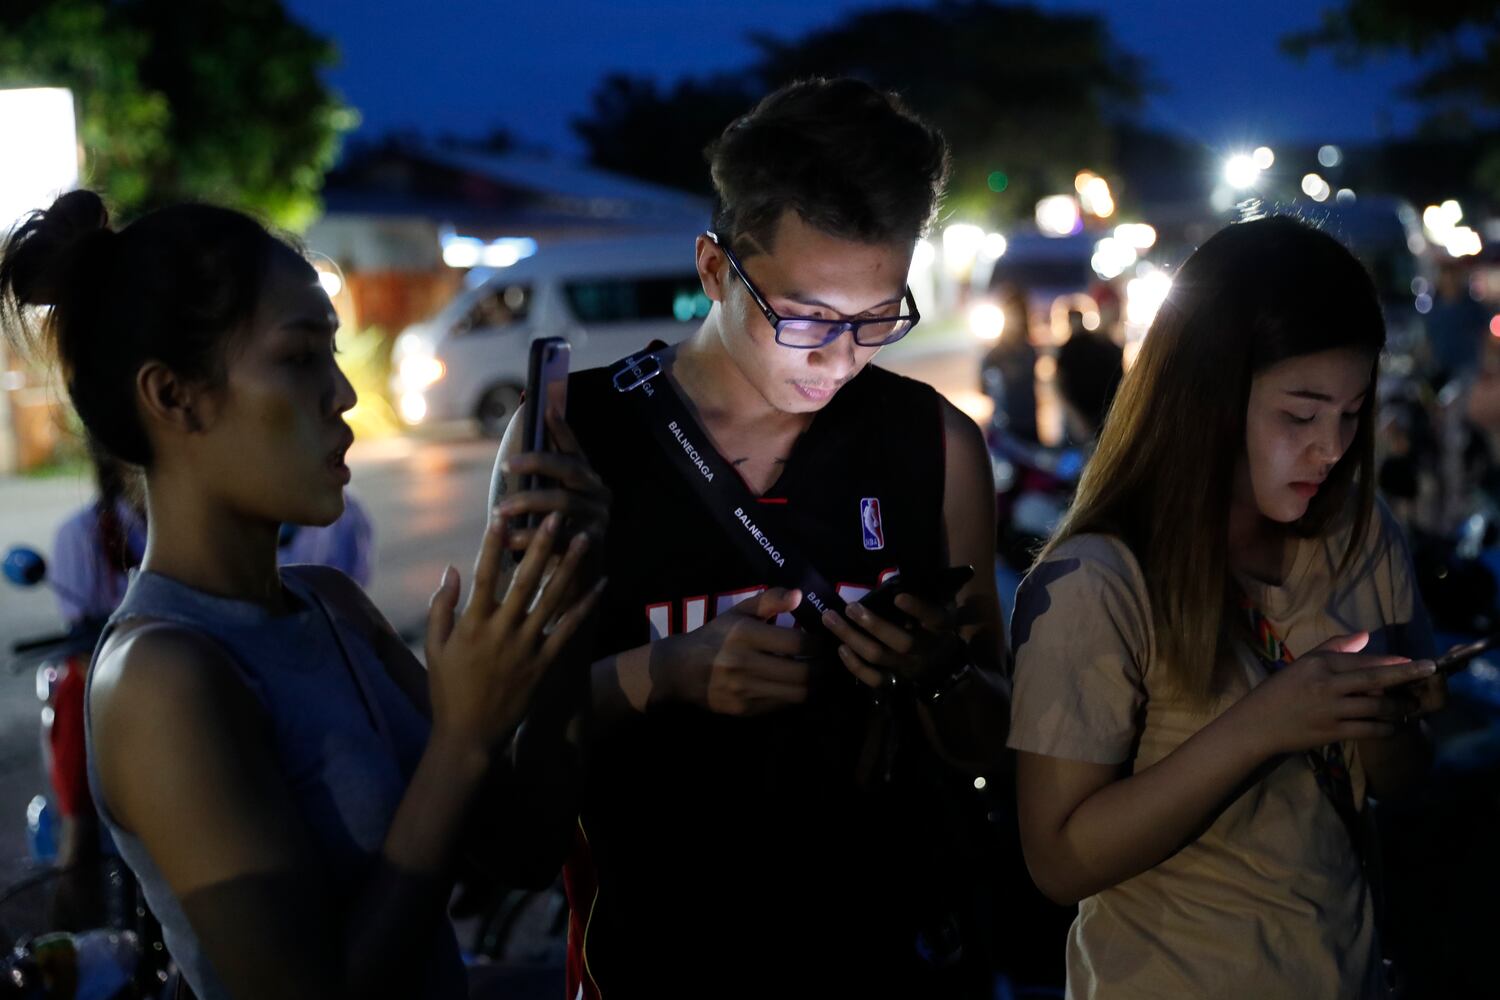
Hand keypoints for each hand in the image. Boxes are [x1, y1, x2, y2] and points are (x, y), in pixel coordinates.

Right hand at [425, 511, 603, 751]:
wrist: (470, 736)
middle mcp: (501, 631)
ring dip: (570, 567)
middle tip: (556, 516)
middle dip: (541, 545)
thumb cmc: (448, 690)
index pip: (483, 575)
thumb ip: (441, 607)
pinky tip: (601, 584)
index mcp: (472, 624)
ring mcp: (526, 648)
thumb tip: (451, 569)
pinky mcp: (544, 664)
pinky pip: (569, 629)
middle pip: (525, 580)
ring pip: (552, 599)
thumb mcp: (434, 648)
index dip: (492, 544)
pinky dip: (586, 605)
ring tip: (584, 539)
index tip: (499, 515)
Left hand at [498, 412, 609, 552]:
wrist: (579, 574)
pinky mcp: (593, 542)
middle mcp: (598, 492)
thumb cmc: (557, 531)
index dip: (561, 428)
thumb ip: (542, 478)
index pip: (573, 448)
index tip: (545, 408)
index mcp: (588, 477)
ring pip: (562, 502)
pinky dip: (532, 537)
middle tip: (505, 465)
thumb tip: (519, 444)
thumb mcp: (551, 500)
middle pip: (569, 469)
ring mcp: (599, 516)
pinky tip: (510, 539)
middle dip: (536, 463)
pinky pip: (560, 536)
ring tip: (499, 510)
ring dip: (528, 503)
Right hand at [656, 588, 814, 716]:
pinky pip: (781, 706)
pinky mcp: (743, 710)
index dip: (819, 644)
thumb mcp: (738, 612)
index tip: (825, 641)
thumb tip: (799, 595)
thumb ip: (769, 600)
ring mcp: (743, 690)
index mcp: (745, 634)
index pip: (798, 643)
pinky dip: (795, 697)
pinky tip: (799, 687)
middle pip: (802, 673)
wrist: (680, 670)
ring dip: (815, 686)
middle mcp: (744, 664)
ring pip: (796, 694)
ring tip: (821, 676)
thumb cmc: (716, 636)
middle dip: (823, 668)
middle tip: (831, 662)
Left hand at [821, 591, 965, 690]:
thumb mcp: (937, 607)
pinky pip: (873, 678)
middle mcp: (924, 650)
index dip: (917, 609)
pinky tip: (841, 648)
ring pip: (879, 656)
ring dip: (852, 638)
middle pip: (901, 642)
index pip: (933, 618)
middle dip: (873, 625)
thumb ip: (924, 593)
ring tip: (831, 619)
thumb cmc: (931, 626)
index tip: (898, 597)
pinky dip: (855, 665)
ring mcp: (907, 668)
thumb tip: (896, 574)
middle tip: (850, 607)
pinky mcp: (894, 681)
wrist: (940, 664)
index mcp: (939, 628)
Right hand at [1236, 632, 1435, 755]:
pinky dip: (1387, 728)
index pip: (1362, 660)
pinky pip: (1369, 729)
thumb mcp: (1301, 664)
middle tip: (1430, 672)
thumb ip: (1333, 647)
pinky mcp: (1332, 732)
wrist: (1257, 725)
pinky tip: (1394, 726)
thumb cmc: (1279, 692)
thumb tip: (1365, 635)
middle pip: (1375, 680)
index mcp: (1318, 664)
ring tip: (1412, 706)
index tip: (1415, 663)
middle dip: (1406, 676)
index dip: (1392, 662)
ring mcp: (1330, 710)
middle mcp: (1326, 685)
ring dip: (1399, 707)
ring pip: (1376, 707)